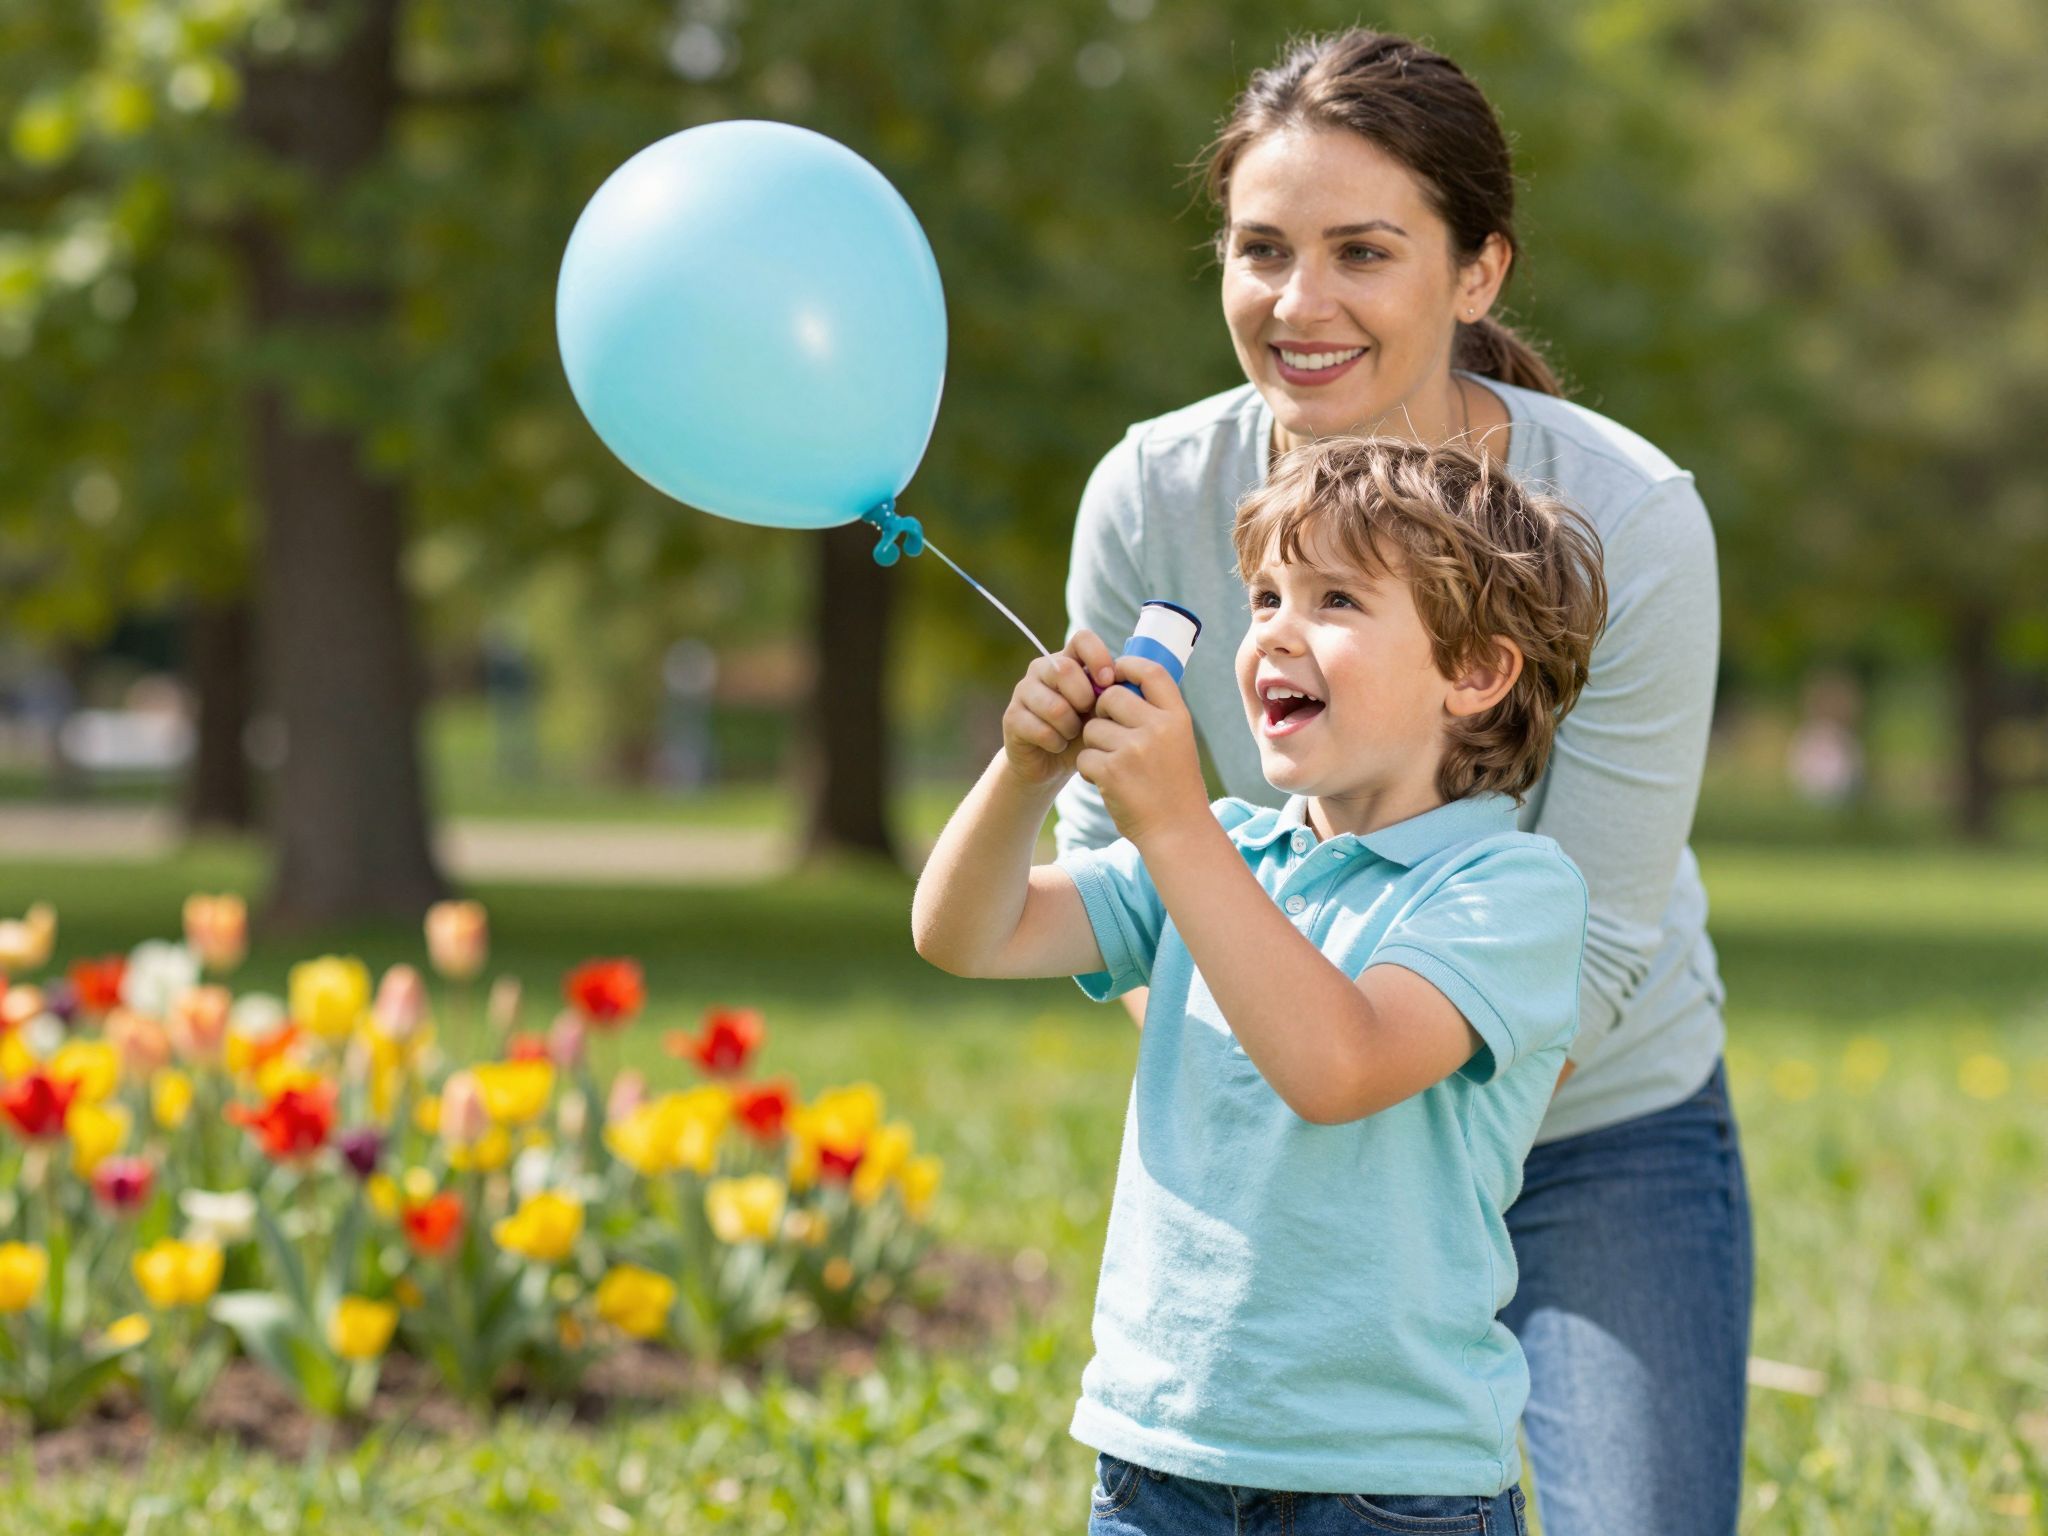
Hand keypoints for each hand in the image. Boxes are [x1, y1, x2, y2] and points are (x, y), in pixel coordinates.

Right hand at [1000, 630, 1118, 787]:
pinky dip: (1057, 743)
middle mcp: (1043, 669)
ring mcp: (1024, 691)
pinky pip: (1042, 730)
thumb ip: (1113, 694)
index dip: (1098, 657)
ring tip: (1073, 734)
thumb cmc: (1084, 732)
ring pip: (1055, 706)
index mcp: (1068, 659)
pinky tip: (1058, 745)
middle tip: (1088, 716)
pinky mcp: (1012, 717)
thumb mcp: (1103, 710)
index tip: (1108, 682)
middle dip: (1084, 699)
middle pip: (1065, 670)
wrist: (1051, 763)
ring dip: (1071, 727)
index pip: (1082, 638)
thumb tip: (1129, 684)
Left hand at [1075, 655, 1208, 845]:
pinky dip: (1089, 769)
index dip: (1128, 665)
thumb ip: (1156, 715)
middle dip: (1102, 712)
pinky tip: (1106, 783)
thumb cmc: (1174, 787)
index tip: (1115, 671)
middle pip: (1110, 696)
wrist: (1177, 831)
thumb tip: (1119, 683)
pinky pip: (1084, 756)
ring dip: (1094, 745)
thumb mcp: (1178, 743)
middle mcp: (1157, 728)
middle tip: (1110, 735)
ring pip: (1092, 728)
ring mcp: (1133, 749)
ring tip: (1113, 766)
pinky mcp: (1111, 770)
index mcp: (1177, 717)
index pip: (1151, 672)